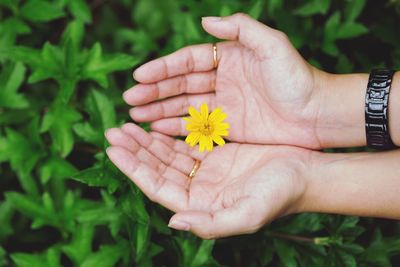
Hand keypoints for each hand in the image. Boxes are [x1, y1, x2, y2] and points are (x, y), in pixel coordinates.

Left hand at [105, 123, 309, 238]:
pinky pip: (184, 143)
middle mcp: (198, 190)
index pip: (158, 187)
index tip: (113, 149)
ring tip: (126, 125)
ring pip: (167, 155)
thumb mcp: (248, 214)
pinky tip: (153, 123)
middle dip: (134, 151)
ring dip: (146, 141)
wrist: (305, 174)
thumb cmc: (281, 195)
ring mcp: (206, 171)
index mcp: (200, 206)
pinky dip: (168, 134)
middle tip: (113, 130)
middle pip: (157, 169)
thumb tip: (173, 221)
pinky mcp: (215, 154)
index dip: (134, 169)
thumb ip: (211, 224)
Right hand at [123, 13, 324, 148]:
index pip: (188, 61)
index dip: (163, 68)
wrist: (317, 115)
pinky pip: (197, 126)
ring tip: (135, 116)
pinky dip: (177, 128)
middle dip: (154, 91)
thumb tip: (204, 22)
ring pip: (184, 105)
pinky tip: (158, 130)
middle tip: (129, 100)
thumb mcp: (273, 46)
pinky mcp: (229, 126)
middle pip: (180, 84)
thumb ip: (241, 29)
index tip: (140, 76)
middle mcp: (222, 79)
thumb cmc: (298, 79)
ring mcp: (224, 104)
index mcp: (229, 57)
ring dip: (159, 110)